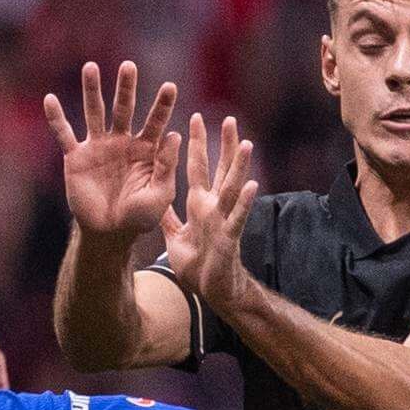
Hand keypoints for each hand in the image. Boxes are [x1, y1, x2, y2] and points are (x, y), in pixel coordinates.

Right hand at [42, 61, 179, 236]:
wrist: (109, 234)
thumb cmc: (140, 218)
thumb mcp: (160, 195)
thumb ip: (166, 166)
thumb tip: (174, 135)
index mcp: (146, 150)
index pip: (155, 122)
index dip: (162, 105)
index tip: (171, 86)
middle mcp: (122, 142)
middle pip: (125, 108)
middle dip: (126, 88)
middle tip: (129, 66)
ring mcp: (98, 147)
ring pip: (95, 113)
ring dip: (92, 90)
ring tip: (91, 67)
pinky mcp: (76, 158)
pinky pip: (65, 134)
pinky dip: (57, 118)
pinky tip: (50, 99)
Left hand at [158, 112, 258, 310]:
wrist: (210, 291)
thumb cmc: (196, 265)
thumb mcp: (175, 236)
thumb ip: (168, 217)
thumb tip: (158, 200)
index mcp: (199, 204)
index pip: (198, 167)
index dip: (197, 144)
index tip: (195, 119)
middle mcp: (214, 207)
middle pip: (220, 169)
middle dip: (223, 145)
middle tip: (228, 118)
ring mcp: (224, 220)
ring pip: (232, 188)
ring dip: (239, 166)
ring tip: (246, 143)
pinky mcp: (230, 237)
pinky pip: (238, 217)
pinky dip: (244, 202)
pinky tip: (252, 185)